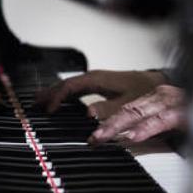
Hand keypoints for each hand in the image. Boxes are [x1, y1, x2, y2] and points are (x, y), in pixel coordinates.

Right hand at [34, 69, 165, 112]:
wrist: (159, 83)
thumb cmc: (145, 90)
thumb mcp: (129, 102)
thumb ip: (109, 110)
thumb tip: (88, 114)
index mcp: (98, 79)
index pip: (70, 87)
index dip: (57, 98)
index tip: (48, 110)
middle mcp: (94, 78)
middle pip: (65, 84)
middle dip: (49, 93)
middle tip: (33, 104)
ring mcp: (96, 80)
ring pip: (70, 86)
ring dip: (55, 94)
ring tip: (40, 101)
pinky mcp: (100, 85)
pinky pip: (76, 89)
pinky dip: (65, 95)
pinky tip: (61, 102)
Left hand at [89, 84, 186, 143]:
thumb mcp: (165, 123)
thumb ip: (146, 127)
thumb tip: (123, 136)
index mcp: (154, 97)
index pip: (125, 107)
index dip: (106, 119)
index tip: (92, 133)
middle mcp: (161, 96)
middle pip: (127, 110)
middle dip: (107, 125)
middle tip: (92, 139)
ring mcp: (172, 102)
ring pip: (140, 113)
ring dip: (119, 126)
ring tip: (102, 137)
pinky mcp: (184, 113)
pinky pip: (161, 121)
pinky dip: (146, 129)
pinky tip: (133, 136)